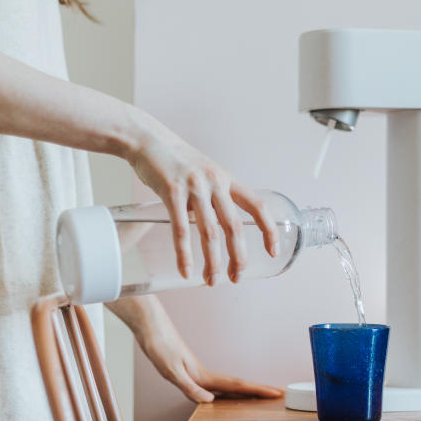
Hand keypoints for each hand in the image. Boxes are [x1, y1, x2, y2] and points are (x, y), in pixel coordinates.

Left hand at [107, 295, 282, 402]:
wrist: (150, 326)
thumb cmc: (159, 345)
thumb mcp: (170, 370)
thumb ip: (189, 386)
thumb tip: (210, 401)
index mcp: (203, 376)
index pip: (236, 385)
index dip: (256, 391)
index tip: (275, 393)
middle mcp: (204, 374)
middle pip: (237, 385)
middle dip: (258, 391)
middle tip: (278, 395)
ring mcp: (199, 372)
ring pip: (228, 384)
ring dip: (245, 391)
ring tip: (259, 397)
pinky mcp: (190, 370)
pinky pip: (216, 383)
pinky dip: (228, 389)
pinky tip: (225, 394)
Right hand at [125, 109, 278, 285]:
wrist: (147, 139)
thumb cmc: (175, 161)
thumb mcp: (204, 174)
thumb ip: (214, 197)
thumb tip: (218, 227)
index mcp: (227, 179)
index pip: (257, 206)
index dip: (269, 230)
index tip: (273, 252)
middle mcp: (215, 182)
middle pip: (234, 227)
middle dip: (239, 257)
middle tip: (236, 278)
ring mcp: (194, 187)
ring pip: (210, 233)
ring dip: (213, 262)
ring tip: (211, 281)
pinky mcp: (171, 191)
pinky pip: (180, 229)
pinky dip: (184, 254)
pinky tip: (186, 271)